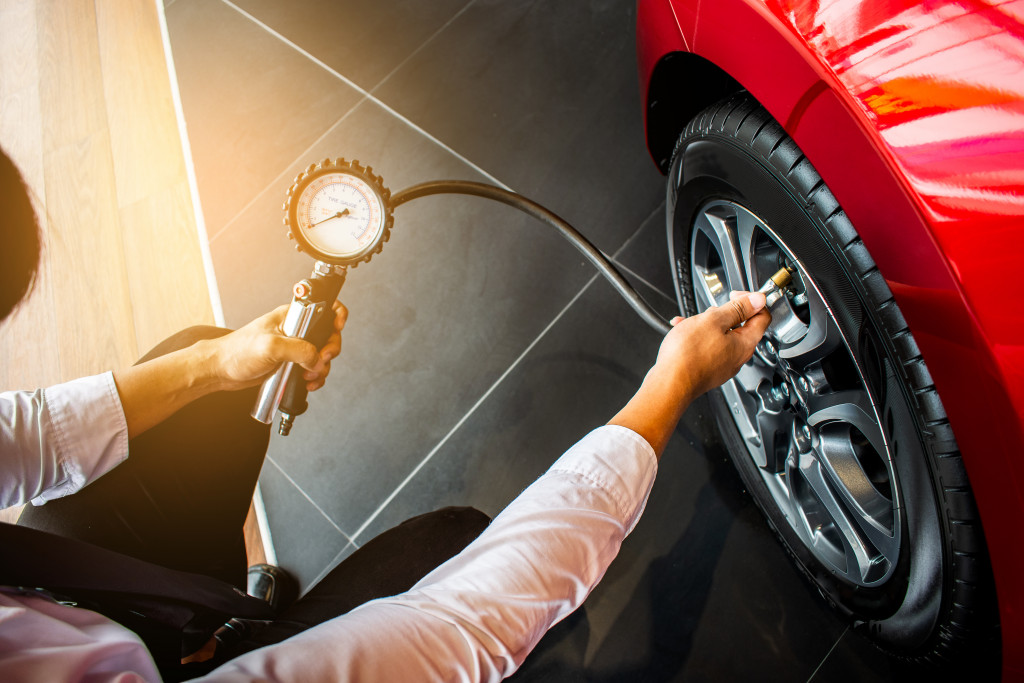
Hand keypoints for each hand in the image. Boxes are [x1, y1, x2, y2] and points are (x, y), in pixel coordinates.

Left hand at [206, 301, 347, 391]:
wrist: (221, 371)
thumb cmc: (237, 351)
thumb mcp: (271, 346)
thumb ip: (299, 350)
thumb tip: (317, 360)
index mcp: (291, 316)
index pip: (323, 308)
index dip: (336, 315)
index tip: (338, 327)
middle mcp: (295, 330)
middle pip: (328, 336)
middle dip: (329, 350)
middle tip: (321, 360)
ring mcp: (293, 347)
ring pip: (321, 355)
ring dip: (321, 368)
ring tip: (309, 376)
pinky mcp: (290, 363)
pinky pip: (312, 369)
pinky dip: (314, 377)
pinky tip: (307, 383)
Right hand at [654, 291, 769, 400]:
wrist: (669, 384)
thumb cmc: (688, 355)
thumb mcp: (714, 321)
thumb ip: (738, 308)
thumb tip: (758, 300)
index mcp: (745, 343)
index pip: (763, 316)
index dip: (752, 301)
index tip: (736, 296)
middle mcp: (737, 357)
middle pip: (741, 327)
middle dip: (724, 314)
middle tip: (709, 311)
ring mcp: (723, 365)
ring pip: (721, 337)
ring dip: (706, 325)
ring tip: (690, 323)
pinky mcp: (708, 371)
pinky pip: (708, 348)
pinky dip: (698, 338)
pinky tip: (683, 334)